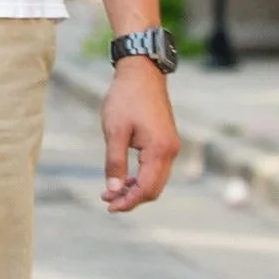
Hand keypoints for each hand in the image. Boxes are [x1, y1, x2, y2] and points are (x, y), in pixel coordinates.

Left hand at [101, 59, 180, 212]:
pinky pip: (157, 168)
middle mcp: (170, 151)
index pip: (146, 188)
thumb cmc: (125, 99)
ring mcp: (171, 146)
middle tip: (107, 200)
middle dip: (132, 198)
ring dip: (136, 188)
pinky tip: (124, 177)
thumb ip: (115, 162)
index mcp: (159, 150)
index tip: (109, 205)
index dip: (128, 201)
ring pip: (156, 180)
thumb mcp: (114, 131)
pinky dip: (142, 177)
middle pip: (154, 188)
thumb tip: (113, 189)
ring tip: (112, 190)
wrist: (142, 73)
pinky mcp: (166, 141)